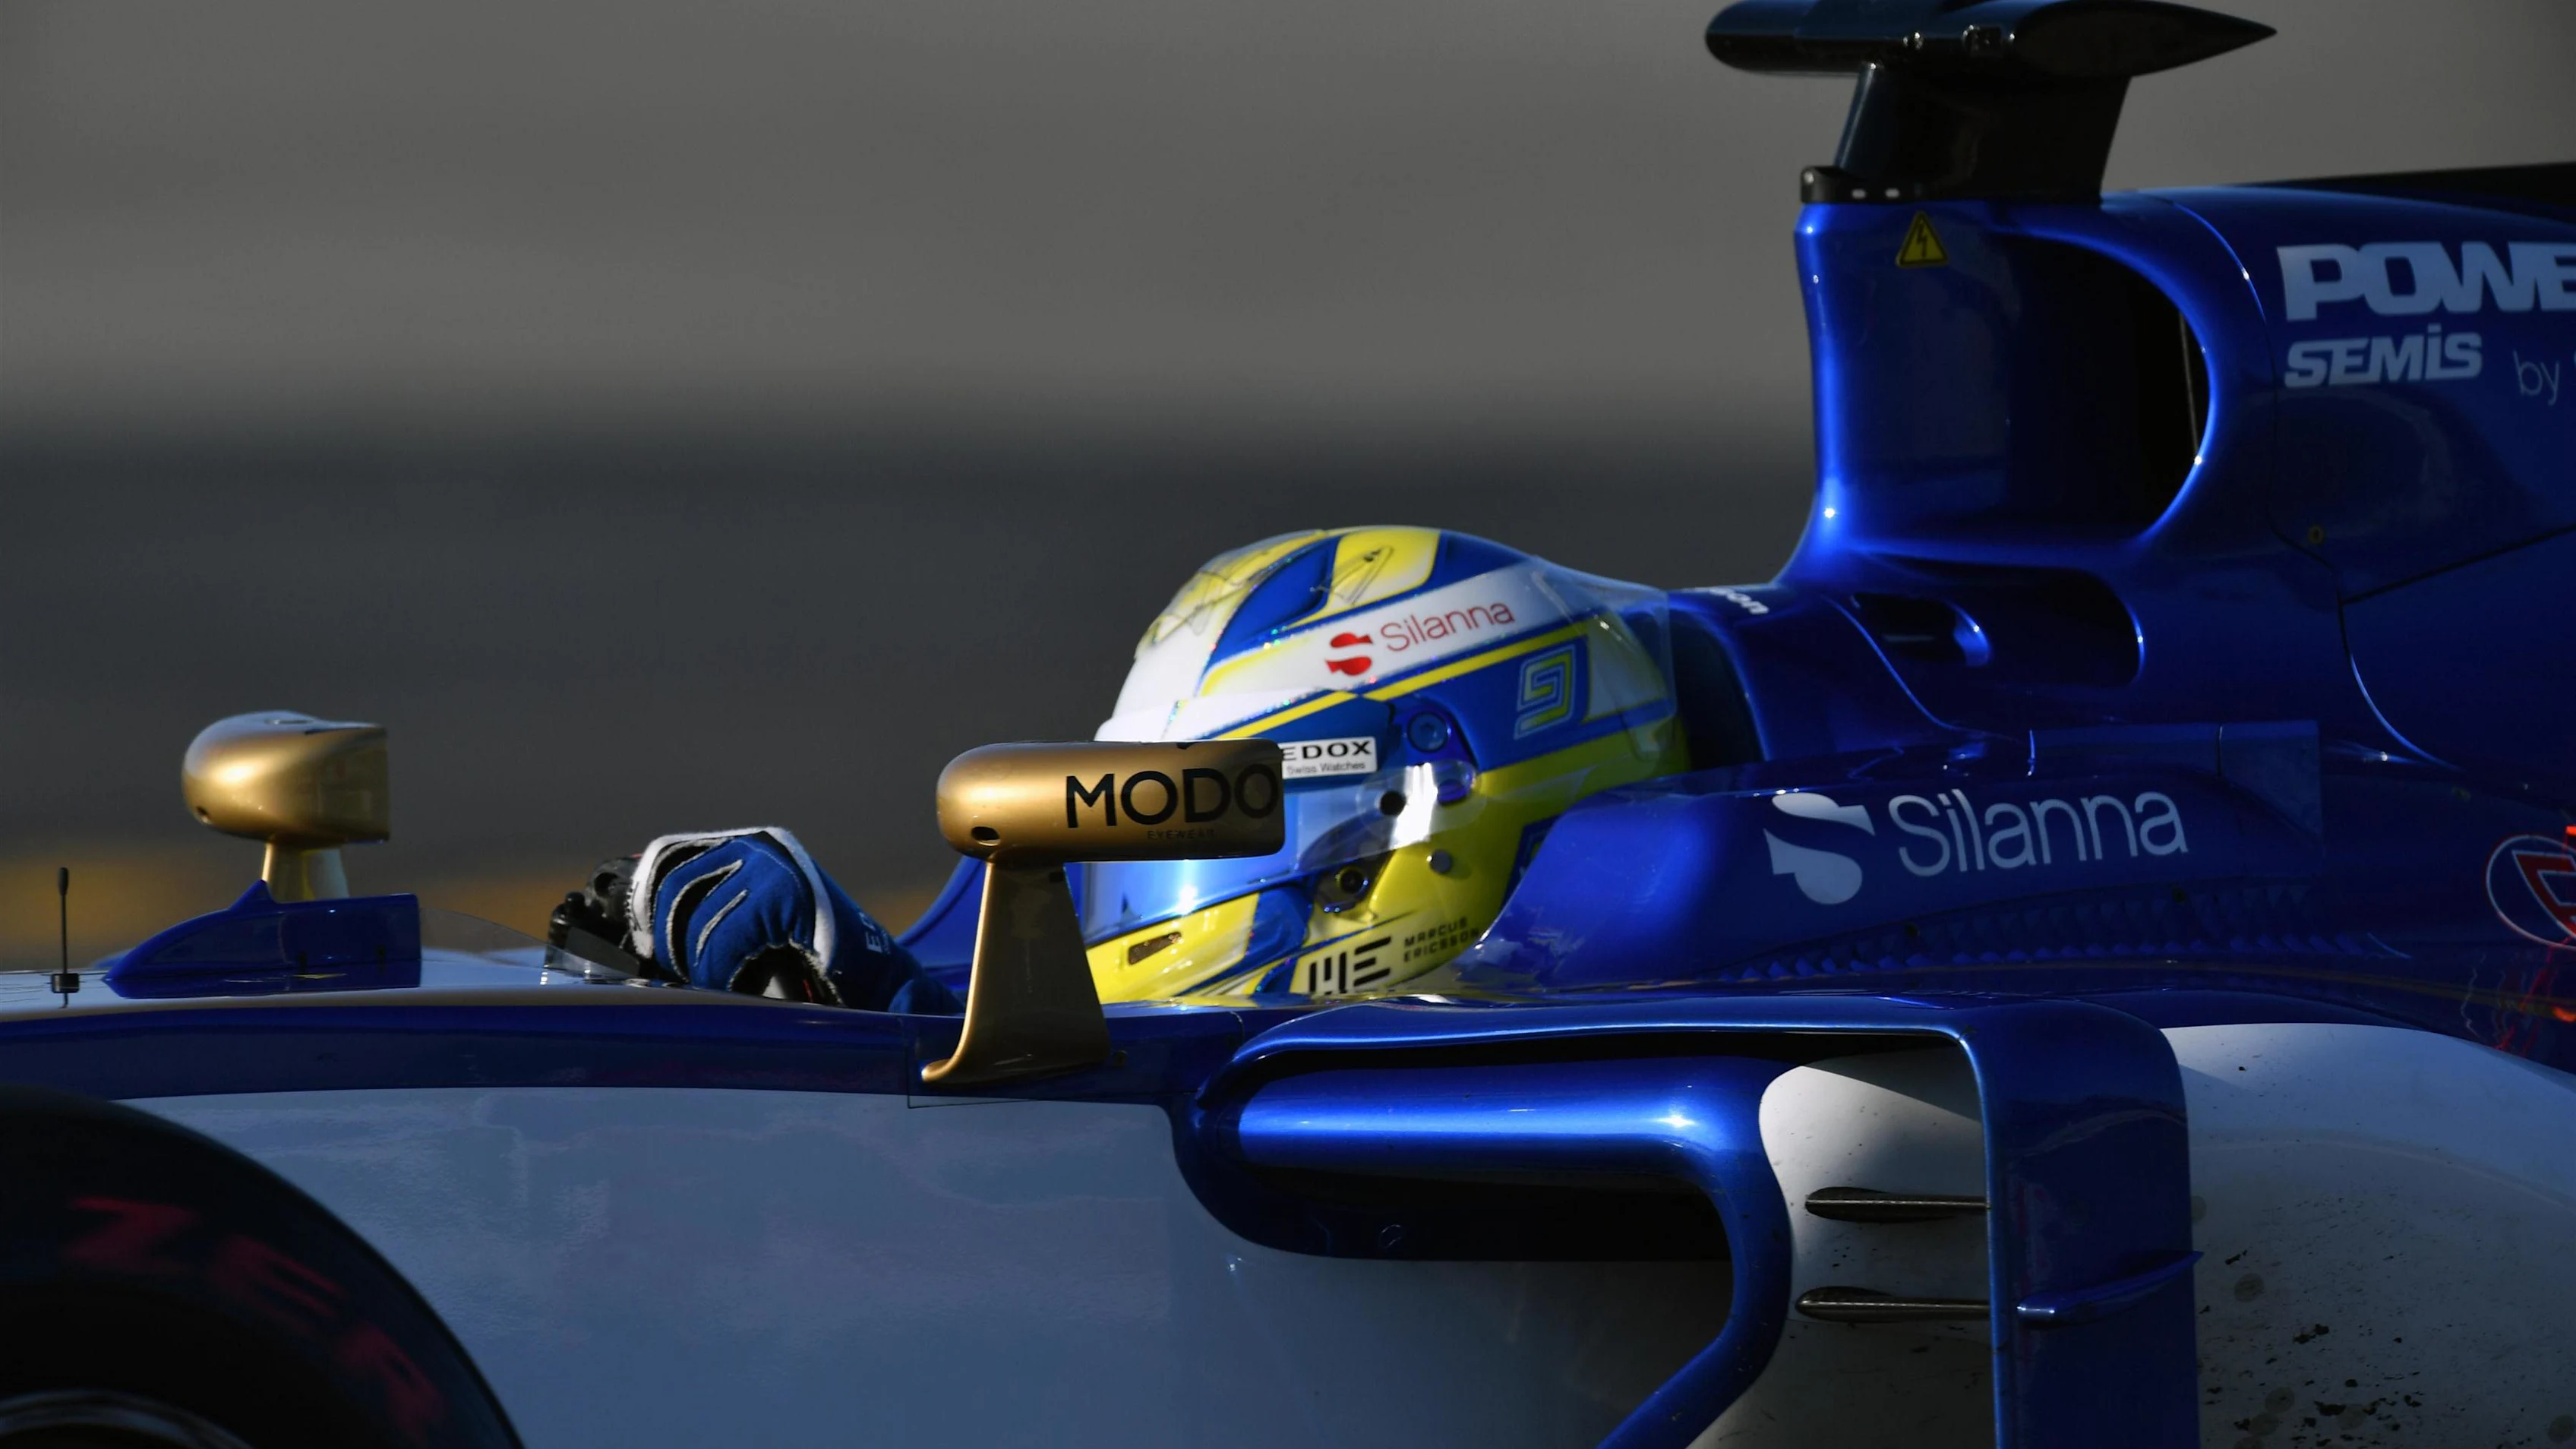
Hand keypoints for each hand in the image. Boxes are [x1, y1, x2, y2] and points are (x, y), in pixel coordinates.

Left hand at [628, 828, 958, 1013]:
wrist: (874, 976)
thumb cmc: (803, 960)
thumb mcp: (748, 921)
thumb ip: (707, 910)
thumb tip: (639, 929)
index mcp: (746, 845)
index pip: (669, 856)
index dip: (644, 895)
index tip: (639, 939)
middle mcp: (759, 846)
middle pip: (675, 887)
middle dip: (669, 938)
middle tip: (681, 972)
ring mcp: (775, 866)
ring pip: (698, 918)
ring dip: (698, 962)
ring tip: (718, 981)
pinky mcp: (787, 894)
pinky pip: (726, 937)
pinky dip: (720, 969)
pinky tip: (736, 982)